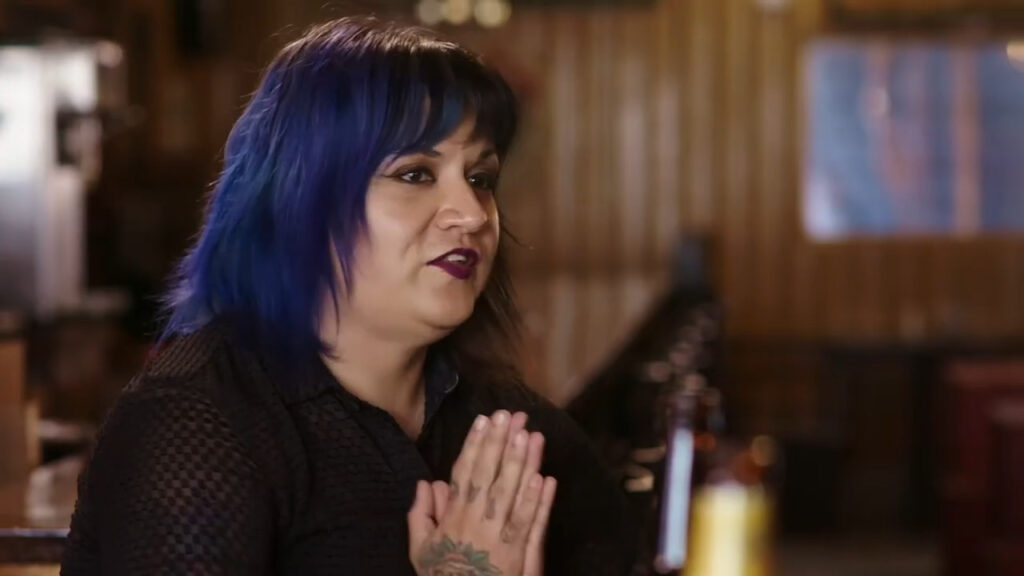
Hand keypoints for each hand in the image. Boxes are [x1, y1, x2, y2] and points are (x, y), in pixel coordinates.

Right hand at [408, 411, 556, 575]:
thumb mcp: (421, 549)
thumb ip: (420, 515)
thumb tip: (425, 482)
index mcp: (454, 518)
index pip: (465, 473)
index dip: (475, 445)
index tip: (484, 420)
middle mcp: (477, 522)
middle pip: (491, 476)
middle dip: (501, 443)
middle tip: (512, 415)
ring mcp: (500, 537)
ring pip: (512, 494)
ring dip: (522, 464)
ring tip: (531, 435)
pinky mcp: (520, 553)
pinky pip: (530, 524)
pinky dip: (538, 501)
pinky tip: (546, 478)